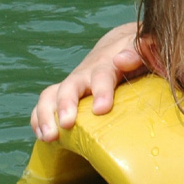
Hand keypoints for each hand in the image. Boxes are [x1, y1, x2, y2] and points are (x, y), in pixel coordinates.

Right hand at [31, 22, 144, 140]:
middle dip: (66, 105)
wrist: (120, 46)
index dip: (101, 91)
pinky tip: (42, 135)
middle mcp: (85, 74)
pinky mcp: (64, 94)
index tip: (100, 109)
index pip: (102, 75)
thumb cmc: (138, 53)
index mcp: (108, 64)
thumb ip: (142, 50)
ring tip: (49, 137)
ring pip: (51, 95)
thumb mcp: (145, 48)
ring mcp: (72, 84)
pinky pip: (45, 105)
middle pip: (70, 86)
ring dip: (46, 115)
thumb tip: (123, 59)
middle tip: (66, 124)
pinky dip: (39, 119)